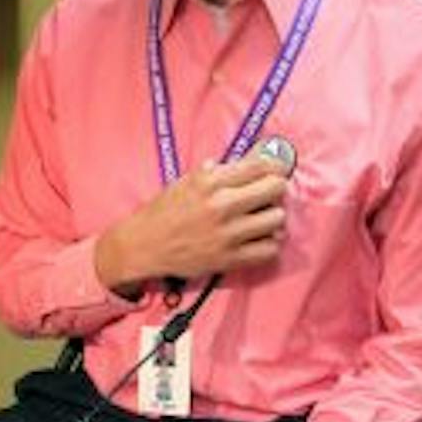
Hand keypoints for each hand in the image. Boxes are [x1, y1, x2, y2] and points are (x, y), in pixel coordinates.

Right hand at [95, 157, 288, 294]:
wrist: (143, 246)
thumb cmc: (164, 211)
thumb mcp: (187, 181)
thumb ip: (218, 172)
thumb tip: (251, 162)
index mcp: (211, 181)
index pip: (261, 165)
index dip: (274, 166)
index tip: (276, 170)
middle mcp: (222, 205)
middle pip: (276, 188)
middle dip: (276, 188)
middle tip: (269, 194)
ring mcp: (228, 234)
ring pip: (278, 219)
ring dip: (273, 217)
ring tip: (263, 219)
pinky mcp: (230, 259)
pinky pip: (269, 249)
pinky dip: (269, 244)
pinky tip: (258, 239)